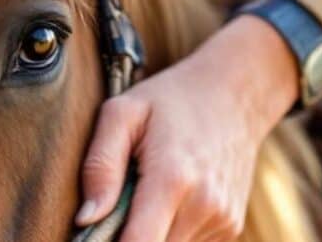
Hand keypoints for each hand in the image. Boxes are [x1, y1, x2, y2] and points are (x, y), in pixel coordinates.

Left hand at [76, 16, 299, 241]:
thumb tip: (85, 219)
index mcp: (173, 178)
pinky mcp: (231, 226)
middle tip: (116, 201)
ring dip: (149, 232)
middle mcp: (204, 206)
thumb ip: (100, 166)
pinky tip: (168, 197)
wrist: (235, 93)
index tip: (92, 233)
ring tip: (145, 191)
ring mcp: (223, 219)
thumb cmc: (170, 98)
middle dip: (125, 235)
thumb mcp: (122, 113)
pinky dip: (170, 230)